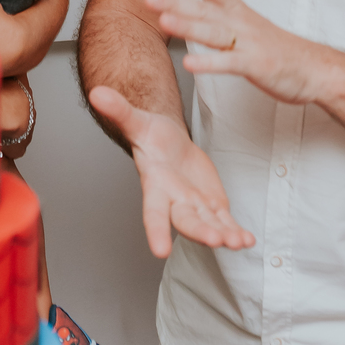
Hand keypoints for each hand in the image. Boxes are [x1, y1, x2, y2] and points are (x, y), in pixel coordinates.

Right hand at [89, 84, 253, 258]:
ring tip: (239, 242)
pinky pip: (226, 222)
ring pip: (210, 225)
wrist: (168, 141)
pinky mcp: (213, 205)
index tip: (160, 251)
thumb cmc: (151, 135)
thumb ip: (120, 111)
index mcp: (156, 185)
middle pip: (187, 221)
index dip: (156, 231)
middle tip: (214, 239)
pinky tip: (247, 241)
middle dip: (200, 231)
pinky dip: (236, 233)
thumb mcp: (137, 121)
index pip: (153, 212)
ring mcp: (196, 207)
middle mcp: (174, 202)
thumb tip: (97, 93)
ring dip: (224, 235)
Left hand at [145, 0, 344, 104]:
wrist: (317, 69)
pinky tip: (189, 64)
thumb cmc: (281, 45)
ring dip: (187, 27)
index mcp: (239, 12)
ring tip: (163, 21)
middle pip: (204, 9)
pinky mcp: (256, 66)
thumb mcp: (252, 17)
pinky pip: (228, 64)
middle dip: (175, 1)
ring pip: (213, 33)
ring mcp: (248, 44)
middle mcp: (241, 24)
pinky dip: (209, 63)